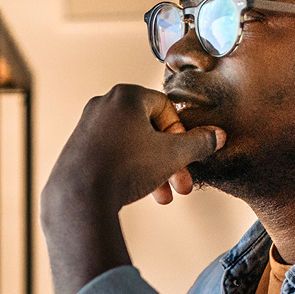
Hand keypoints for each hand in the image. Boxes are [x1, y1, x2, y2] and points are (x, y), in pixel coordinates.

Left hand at [40, 84, 223, 293]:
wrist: (79, 197)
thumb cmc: (126, 169)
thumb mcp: (173, 155)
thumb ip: (199, 143)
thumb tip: (219, 135)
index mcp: (126, 95)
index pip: (166, 108)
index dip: (182, 135)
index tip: (186, 159)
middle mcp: (103, 104)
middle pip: (148, 130)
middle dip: (169, 161)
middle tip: (181, 188)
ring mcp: (86, 126)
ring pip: (131, 145)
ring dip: (151, 171)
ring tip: (161, 198)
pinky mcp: (76, 148)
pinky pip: (111, 154)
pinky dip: (127, 170)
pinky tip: (134, 193)